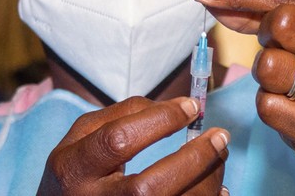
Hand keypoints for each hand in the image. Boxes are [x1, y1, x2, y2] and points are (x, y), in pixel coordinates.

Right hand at [38, 97, 229, 194]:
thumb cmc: (77, 172)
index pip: (118, 140)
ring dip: (206, 181)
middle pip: (148, 188)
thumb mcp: (81, 139)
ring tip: (219, 157)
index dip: (160, 120)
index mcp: (74, 168)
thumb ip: (119, 115)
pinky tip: (212, 187)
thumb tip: (168, 106)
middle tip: (220, 136)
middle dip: (193, 159)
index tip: (192, 107)